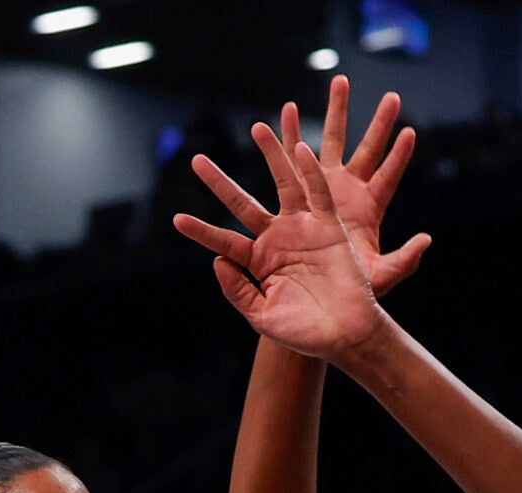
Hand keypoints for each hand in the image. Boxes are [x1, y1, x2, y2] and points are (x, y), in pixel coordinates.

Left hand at [173, 120, 391, 360]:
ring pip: (284, 185)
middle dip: (219, 183)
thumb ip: (238, 291)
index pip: (224, 242)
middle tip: (196, 160)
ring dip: (272, 156)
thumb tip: (216, 261)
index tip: (176, 219)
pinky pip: (319, 194)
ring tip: (258, 128)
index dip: (201, 231)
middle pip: (243, 204)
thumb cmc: (304, 333)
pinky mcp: (329, 226)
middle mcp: (278, 239)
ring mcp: (304, 229)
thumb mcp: (262, 316)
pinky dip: (311, 172)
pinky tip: (299, 149)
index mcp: (258, 263)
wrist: (344, 336)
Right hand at [277, 77, 429, 296]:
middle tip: (392, 96)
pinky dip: (289, 135)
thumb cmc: (349, 289)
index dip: (398, 156)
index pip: (389, 176)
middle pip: (366, 149)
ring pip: (330, 143)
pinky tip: (286, 112)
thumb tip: (426, 240)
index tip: (410, 132)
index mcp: (371, 208)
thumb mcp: (379, 277)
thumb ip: (403, 261)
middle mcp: (350, 190)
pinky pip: (293, 159)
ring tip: (340, 82)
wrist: (315, 293)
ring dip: (336, 112)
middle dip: (377, 123)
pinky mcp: (299, 193)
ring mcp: (324, 187)